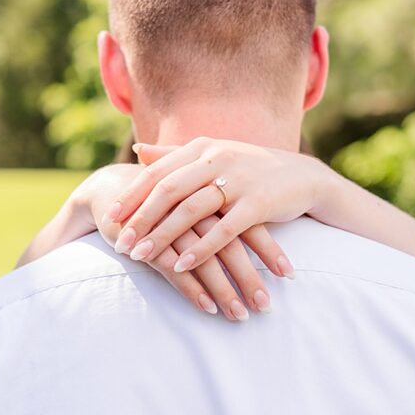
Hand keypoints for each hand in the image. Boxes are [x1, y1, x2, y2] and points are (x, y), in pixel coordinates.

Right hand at [51, 165, 264, 320]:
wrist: (116, 190)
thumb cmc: (168, 200)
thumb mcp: (199, 202)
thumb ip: (228, 215)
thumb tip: (268, 230)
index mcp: (214, 197)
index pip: (250, 225)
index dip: (270, 250)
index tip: (289, 274)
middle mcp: (197, 211)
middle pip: (231, 247)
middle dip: (251, 279)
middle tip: (268, 306)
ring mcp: (171, 227)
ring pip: (205, 262)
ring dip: (225, 291)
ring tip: (242, 316)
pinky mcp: (147, 243)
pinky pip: (173, 269)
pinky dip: (192, 289)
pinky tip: (208, 308)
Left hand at [106, 137, 332, 276]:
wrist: (304, 176)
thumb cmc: (253, 169)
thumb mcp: (215, 155)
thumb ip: (176, 154)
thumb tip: (138, 150)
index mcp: (204, 147)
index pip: (158, 172)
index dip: (132, 196)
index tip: (110, 219)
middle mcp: (218, 159)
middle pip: (168, 191)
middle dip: (140, 219)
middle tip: (119, 243)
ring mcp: (239, 181)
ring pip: (191, 211)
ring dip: (162, 236)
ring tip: (139, 257)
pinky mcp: (258, 204)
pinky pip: (223, 230)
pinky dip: (200, 250)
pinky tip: (180, 267)